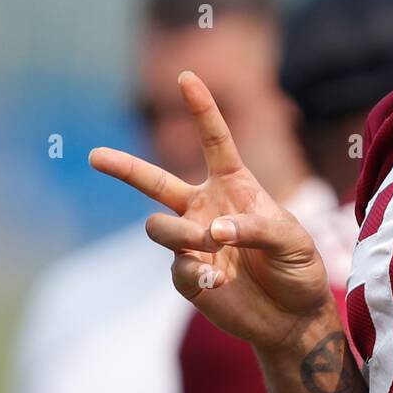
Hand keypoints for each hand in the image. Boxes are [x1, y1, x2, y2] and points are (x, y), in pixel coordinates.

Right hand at [89, 70, 332, 349]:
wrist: (293, 315)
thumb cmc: (299, 267)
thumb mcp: (291, 239)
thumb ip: (255, 227)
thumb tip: (210, 230)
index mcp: (235, 186)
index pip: (215, 141)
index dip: (201, 109)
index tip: (186, 77)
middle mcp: (206, 208)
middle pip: (155, 182)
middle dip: (123, 168)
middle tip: (94, 156)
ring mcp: (192, 242)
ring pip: (158, 226)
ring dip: (180, 233)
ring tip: (211, 246)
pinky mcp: (187, 276)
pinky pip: (177, 266)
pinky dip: (198, 272)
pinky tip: (219, 281)